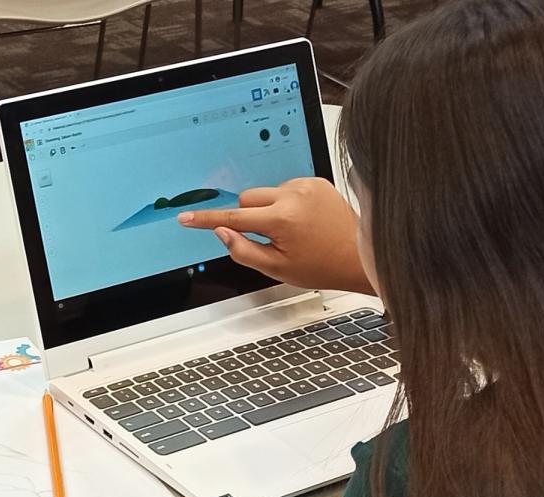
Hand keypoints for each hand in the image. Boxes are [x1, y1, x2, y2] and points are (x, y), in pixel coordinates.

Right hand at [178, 177, 372, 294]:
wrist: (357, 257)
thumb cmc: (321, 266)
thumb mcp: (276, 268)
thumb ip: (242, 250)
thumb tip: (222, 232)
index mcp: (282, 219)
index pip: (233, 218)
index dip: (207, 220)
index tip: (187, 217)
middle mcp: (294, 195)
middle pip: (247, 199)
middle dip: (248, 217)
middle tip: (267, 239)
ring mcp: (307, 185)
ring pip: (266, 193)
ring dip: (268, 210)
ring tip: (292, 231)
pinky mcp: (316, 181)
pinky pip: (286, 188)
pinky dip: (285, 203)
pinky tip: (302, 220)